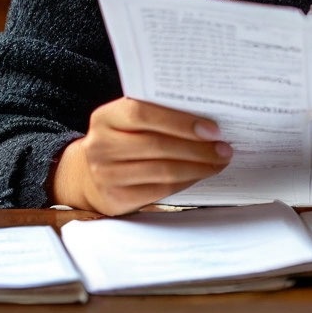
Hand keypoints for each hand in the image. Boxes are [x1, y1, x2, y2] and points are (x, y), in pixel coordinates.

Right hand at [51, 98, 231, 215]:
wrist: (87, 174)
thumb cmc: (122, 138)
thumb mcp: (128, 120)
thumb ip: (156, 113)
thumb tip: (207, 118)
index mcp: (106, 117)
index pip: (143, 113)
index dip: (180, 121)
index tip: (212, 128)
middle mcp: (101, 146)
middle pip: (157, 146)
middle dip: (198, 148)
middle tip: (224, 147)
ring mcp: (106, 175)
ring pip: (163, 171)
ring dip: (198, 167)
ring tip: (219, 161)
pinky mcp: (116, 199)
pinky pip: (160, 190)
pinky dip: (186, 181)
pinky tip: (201, 174)